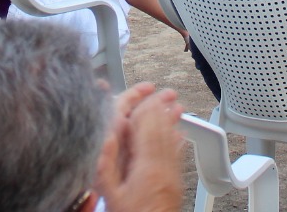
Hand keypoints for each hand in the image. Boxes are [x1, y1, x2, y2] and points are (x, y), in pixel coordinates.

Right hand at [95, 83, 183, 211]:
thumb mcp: (111, 193)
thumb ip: (107, 164)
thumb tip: (106, 138)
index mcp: (145, 168)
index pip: (146, 130)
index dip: (146, 110)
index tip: (145, 94)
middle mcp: (162, 169)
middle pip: (162, 131)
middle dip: (161, 110)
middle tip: (162, 93)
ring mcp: (172, 176)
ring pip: (173, 141)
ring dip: (173, 121)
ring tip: (174, 104)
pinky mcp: (176, 184)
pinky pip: (179, 156)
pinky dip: (179, 140)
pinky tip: (180, 132)